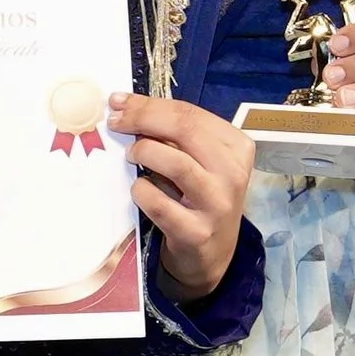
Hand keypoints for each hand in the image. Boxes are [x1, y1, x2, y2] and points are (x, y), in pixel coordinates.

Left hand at [109, 92, 253, 301]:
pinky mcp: (196, 232)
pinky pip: (159, 203)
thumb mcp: (200, 161)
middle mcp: (233, 173)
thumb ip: (174, 134)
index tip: (120, 103)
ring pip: (177, 163)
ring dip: (144, 152)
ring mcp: (217, 204)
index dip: (149, 104)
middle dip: (143, 119)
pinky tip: (139, 189)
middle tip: (116, 122)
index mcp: (237, 147)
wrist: (212, 253)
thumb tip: (125, 105)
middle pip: (185, 130)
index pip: (191, 114)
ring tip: (132, 156)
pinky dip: (141, 191)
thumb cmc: (200, 197)